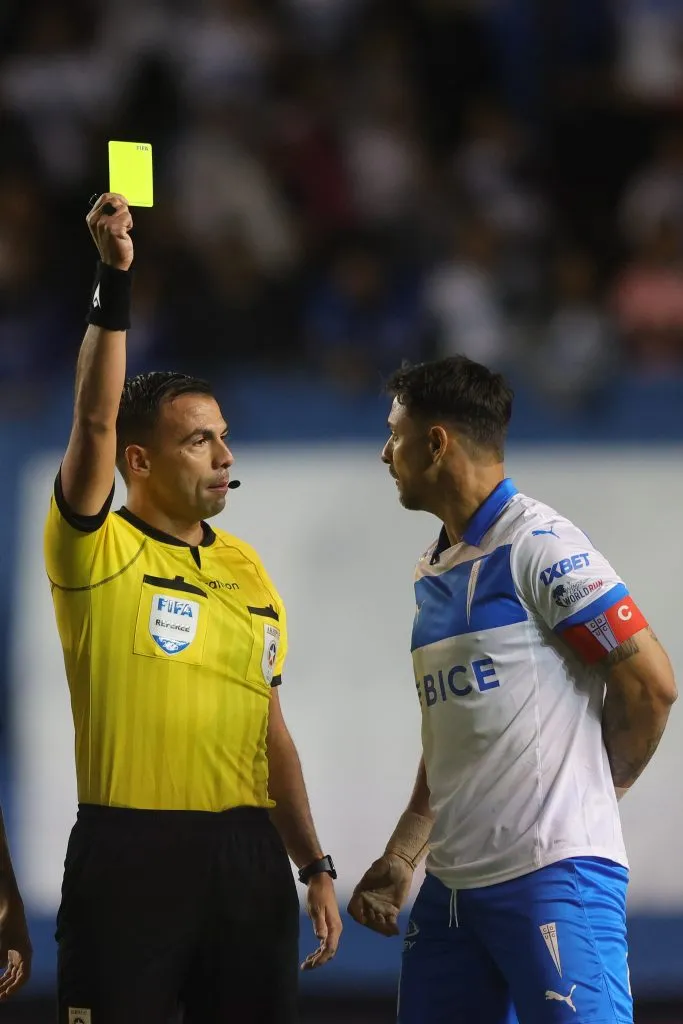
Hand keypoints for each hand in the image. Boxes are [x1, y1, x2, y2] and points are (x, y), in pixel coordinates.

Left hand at [0, 882, 31, 1000]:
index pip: (24, 977)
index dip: (15, 988)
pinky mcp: (12, 950)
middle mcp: (24, 955)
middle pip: (17, 977)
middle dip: (7, 987)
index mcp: (26, 955)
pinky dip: (2, 974)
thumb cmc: (8, 926)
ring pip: (12, 973)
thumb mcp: (2, 945)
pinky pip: (8, 967)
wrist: (10, 910)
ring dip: (4, 982)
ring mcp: (18, 953)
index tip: (5, 994)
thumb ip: (0, 959)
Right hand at [87, 193, 133, 270]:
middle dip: (123, 207)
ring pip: (122, 208)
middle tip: (124, 219)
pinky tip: (125, 233)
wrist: (114, 263)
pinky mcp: (114, 228)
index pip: (104, 197)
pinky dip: (129, 224)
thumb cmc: (112, 244)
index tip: (124, 202)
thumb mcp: (104, 226)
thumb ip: (107, 213)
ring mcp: (104, 223)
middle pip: (113, 200)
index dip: (117, 197)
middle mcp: (96, 219)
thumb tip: (117, 200)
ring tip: (123, 228)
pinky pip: (127, 217)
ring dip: (126, 218)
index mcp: (92, 217)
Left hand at [301, 873, 341, 970]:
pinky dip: (319, 951)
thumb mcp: (316, 909)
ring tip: (306, 964)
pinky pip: (325, 943)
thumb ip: (319, 924)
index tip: (312, 965)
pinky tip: (311, 955)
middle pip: (329, 951)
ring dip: (318, 957)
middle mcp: (336, 930)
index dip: (322, 959)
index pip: (330, 948)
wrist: (321, 882)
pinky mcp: (328, 926)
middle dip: (319, 961)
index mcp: (334, 927)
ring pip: (327, 948)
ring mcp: (333, 928)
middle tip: (305, 967)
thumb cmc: (318, 894)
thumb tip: (321, 939)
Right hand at [347, 853, 412, 936]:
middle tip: (380, 921)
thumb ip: (373, 874)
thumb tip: (367, 880)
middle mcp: (369, 903)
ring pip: (377, 923)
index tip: (363, 918)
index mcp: (362, 893)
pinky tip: (396, 931)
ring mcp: (380, 908)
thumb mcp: (379, 866)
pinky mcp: (391, 911)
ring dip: (381, 927)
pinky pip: (390, 922)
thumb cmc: (387, 864)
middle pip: (366, 918)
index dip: (357, 913)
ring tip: (389, 929)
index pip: (354, 906)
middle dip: (371, 923)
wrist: (400, 865)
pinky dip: (392, 928)